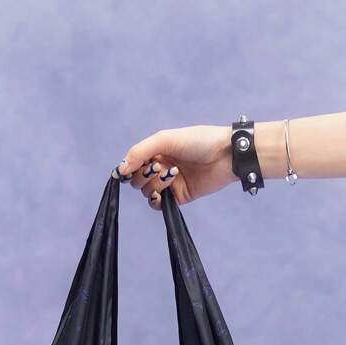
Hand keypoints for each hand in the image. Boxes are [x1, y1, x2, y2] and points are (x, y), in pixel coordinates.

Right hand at [111, 124, 236, 209]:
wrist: (225, 156)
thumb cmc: (198, 141)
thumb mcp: (165, 139)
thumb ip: (140, 152)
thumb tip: (120, 170)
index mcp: (157, 151)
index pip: (132, 164)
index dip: (128, 168)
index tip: (127, 170)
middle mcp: (161, 167)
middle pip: (137, 180)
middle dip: (144, 175)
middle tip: (158, 166)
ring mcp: (170, 183)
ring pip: (147, 192)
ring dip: (156, 184)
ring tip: (173, 173)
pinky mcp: (179, 197)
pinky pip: (159, 205)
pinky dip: (156, 201)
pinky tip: (162, 194)